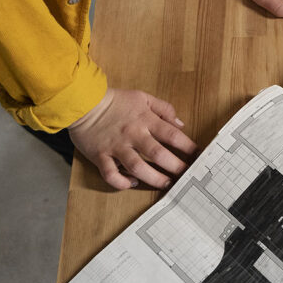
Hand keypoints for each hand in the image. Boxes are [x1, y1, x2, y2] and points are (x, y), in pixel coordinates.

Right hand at [68, 88, 197, 189]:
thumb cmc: (117, 100)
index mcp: (146, 120)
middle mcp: (133, 135)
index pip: (171, 135)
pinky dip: (122, 182)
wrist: (85, 102)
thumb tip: (180, 124)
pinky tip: (132, 183)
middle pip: (158, 154)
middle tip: (186, 175)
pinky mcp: (100, 156)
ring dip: (154, 178)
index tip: (197, 156)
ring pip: (137, 167)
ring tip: (166, 184)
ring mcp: (116, 147)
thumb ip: (164, 109)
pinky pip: (111, 174)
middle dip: (174, 166)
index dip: (186, 146)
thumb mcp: (144, 98)